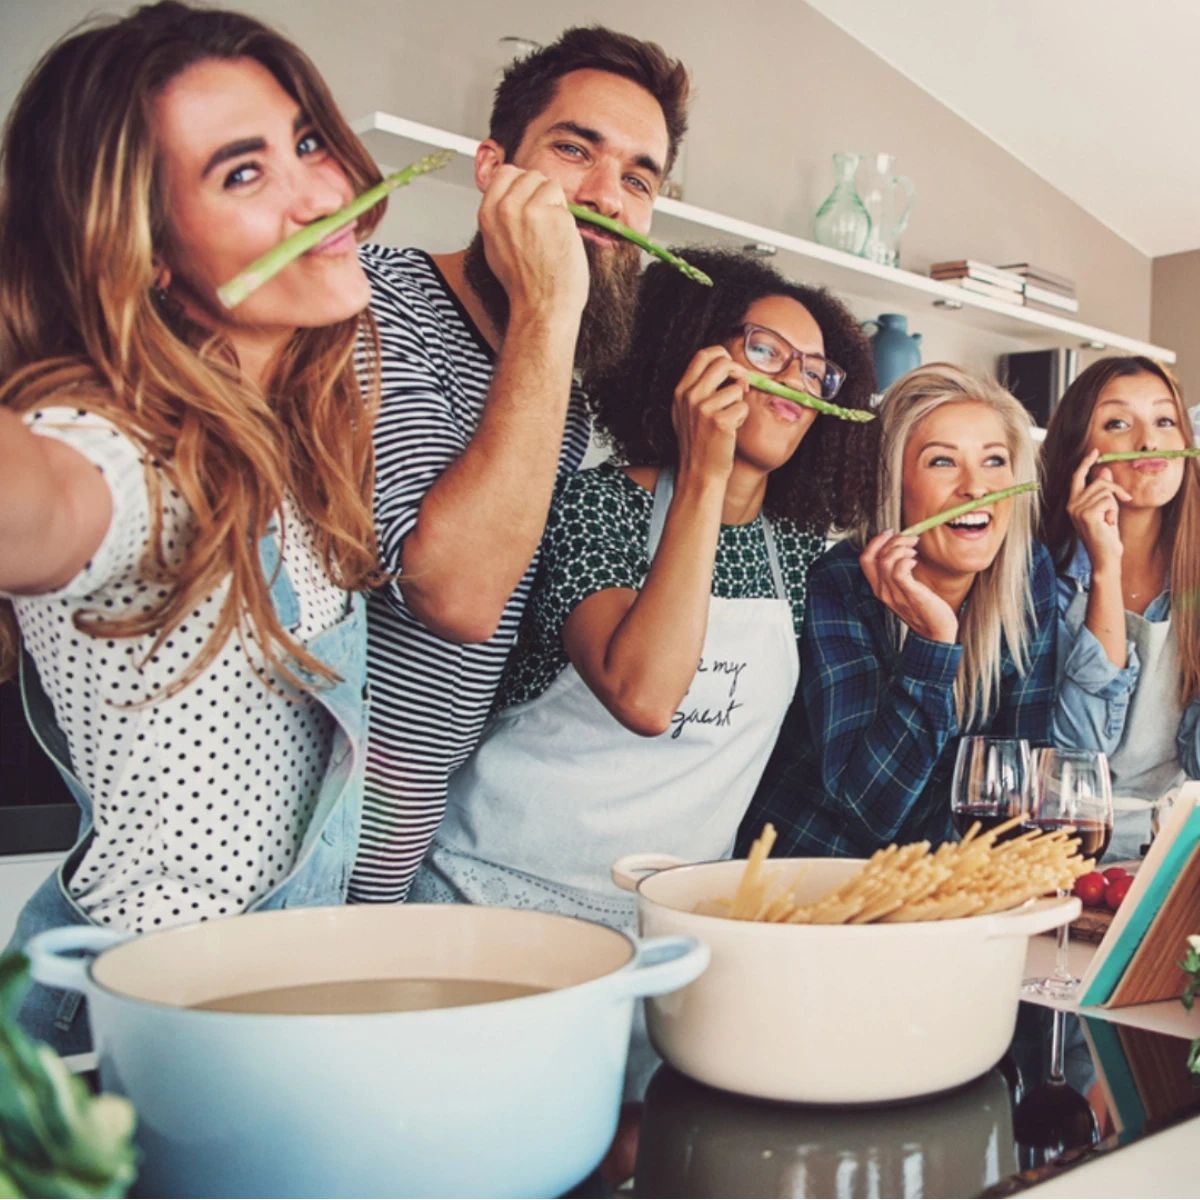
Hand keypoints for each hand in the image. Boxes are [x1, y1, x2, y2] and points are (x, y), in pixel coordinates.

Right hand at [476, 165, 588, 319]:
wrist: (542, 306)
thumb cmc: (522, 284)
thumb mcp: (495, 245)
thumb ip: (499, 216)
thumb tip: (510, 195)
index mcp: (489, 213)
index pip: (506, 172)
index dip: (521, 184)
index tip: (527, 201)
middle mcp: (507, 208)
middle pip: (531, 175)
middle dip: (540, 193)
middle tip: (542, 224)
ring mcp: (532, 210)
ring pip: (551, 185)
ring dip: (556, 205)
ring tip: (550, 235)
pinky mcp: (556, 217)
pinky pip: (567, 206)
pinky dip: (567, 223)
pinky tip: (560, 244)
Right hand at [671, 346, 749, 487]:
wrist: (698, 473)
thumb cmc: (697, 443)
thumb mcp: (687, 411)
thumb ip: (699, 388)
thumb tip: (725, 365)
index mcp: (681, 391)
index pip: (703, 355)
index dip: (722, 355)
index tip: (731, 367)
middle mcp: (689, 396)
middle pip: (722, 363)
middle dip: (739, 371)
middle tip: (742, 385)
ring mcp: (703, 409)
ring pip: (736, 387)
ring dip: (739, 401)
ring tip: (730, 418)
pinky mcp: (720, 422)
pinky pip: (743, 407)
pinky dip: (741, 418)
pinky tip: (730, 430)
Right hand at [860, 531, 959, 642]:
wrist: (936, 633)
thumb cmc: (924, 608)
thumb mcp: (905, 589)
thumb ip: (899, 572)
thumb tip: (904, 547)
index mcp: (879, 588)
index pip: (865, 559)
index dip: (876, 541)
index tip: (890, 533)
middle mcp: (882, 590)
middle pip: (876, 556)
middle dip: (894, 540)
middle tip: (912, 539)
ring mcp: (894, 593)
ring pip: (886, 561)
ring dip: (902, 548)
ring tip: (915, 550)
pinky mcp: (909, 594)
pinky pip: (899, 571)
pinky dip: (907, 560)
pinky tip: (916, 562)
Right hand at [1067, 449, 1129, 574]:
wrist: (1105, 557)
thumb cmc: (1106, 536)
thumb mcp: (1107, 509)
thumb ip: (1103, 491)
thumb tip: (1104, 470)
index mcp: (1073, 503)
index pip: (1078, 478)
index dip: (1086, 463)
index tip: (1095, 452)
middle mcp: (1071, 505)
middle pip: (1099, 482)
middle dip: (1116, 490)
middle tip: (1125, 500)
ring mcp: (1077, 510)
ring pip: (1106, 491)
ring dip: (1115, 505)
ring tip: (1110, 520)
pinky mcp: (1086, 514)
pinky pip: (1108, 501)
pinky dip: (1114, 511)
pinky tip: (1109, 524)